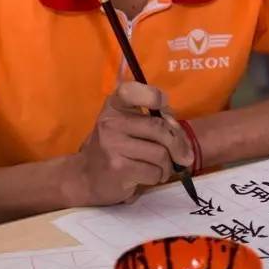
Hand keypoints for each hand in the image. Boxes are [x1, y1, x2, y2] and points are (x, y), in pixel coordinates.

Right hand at [68, 81, 193, 205]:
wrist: (85, 177)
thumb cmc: (115, 148)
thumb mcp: (128, 125)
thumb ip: (154, 120)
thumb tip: (179, 132)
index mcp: (114, 105)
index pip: (136, 91)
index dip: (155, 97)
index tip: (164, 109)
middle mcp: (111, 122)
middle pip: (159, 128)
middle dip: (177, 144)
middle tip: (183, 156)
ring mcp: (113, 145)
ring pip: (161, 153)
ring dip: (168, 165)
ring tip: (162, 168)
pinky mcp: (118, 168)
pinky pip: (154, 172)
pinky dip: (159, 177)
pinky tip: (151, 176)